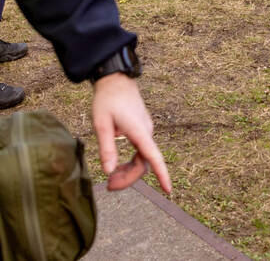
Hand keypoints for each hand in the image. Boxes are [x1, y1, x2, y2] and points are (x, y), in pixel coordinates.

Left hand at [92, 74, 170, 192]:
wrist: (115, 80)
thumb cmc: (107, 100)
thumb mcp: (101, 125)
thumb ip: (106, 149)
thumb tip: (108, 172)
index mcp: (138, 130)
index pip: (153, 157)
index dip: (161, 174)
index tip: (168, 190)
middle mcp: (146, 132)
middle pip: (144, 163)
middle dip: (129, 178)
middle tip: (109, 186)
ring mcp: (145, 131)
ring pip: (142, 159)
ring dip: (128, 172)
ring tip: (111, 179)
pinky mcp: (141, 130)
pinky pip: (140, 152)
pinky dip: (129, 163)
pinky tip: (116, 167)